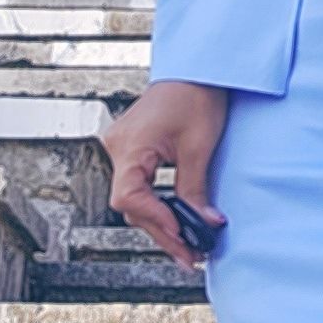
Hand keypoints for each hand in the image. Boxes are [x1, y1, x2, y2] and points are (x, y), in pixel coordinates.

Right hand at [101, 78, 229, 269]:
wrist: (198, 67)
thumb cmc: (196, 93)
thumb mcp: (198, 146)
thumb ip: (195, 189)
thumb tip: (204, 223)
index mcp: (129, 145)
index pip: (130, 198)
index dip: (157, 220)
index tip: (183, 235)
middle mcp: (118, 148)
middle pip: (132, 205)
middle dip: (164, 232)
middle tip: (191, 256)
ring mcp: (123, 148)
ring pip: (135, 199)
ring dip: (161, 222)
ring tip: (188, 245)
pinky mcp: (133, 149)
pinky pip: (139, 186)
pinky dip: (157, 205)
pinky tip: (175, 221)